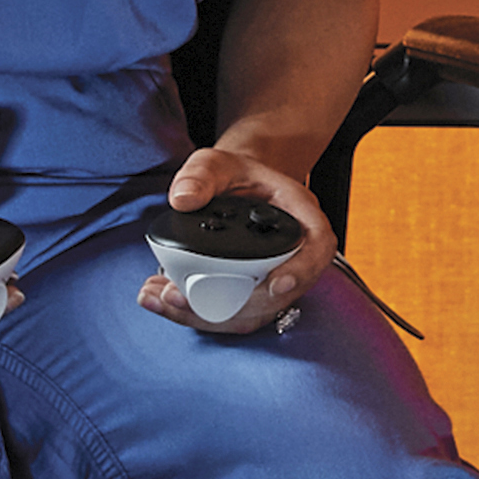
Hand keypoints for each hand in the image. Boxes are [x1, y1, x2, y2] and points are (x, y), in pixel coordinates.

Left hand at [144, 143, 342, 338]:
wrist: (231, 187)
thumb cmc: (231, 174)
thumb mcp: (213, 162)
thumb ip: (199, 175)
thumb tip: (183, 200)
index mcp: (299, 215)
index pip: (317, 247)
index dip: (302, 270)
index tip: (275, 284)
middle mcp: (293, 252)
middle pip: (278, 294)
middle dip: (228, 306)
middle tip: (176, 295)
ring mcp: (273, 277)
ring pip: (252, 313)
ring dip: (204, 316)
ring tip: (161, 298)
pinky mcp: (250, 293)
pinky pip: (233, 315)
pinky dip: (197, 314)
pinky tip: (164, 300)